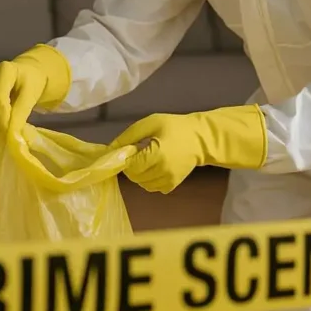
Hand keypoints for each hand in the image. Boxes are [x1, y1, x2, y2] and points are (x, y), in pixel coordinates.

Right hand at [0, 44, 71, 133]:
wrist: (26, 73)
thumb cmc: (31, 83)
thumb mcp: (31, 96)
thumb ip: (21, 114)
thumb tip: (13, 136)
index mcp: (5, 70)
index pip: (0, 97)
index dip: (2, 116)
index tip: (9, 132)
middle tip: (7, 134)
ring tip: (4, 131)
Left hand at [111, 105, 267, 193]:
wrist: (200, 138)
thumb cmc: (175, 127)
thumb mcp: (150, 123)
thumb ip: (128, 136)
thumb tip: (109, 150)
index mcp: (157, 155)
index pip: (129, 166)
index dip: (125, 159)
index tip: (130, 149)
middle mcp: (163, 171)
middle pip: (134, 177)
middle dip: (132, 166)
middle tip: (140, 152)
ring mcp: (168, 180)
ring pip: (141, 184)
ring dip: (140, 173)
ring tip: (150, 158)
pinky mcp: (172, 185)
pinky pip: (152, 187)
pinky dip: (149, 179)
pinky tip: (156, 166)